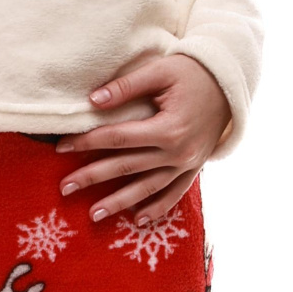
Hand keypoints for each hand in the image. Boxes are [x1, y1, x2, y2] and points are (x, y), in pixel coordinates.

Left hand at [54, 52, 229, 223]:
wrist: (230, 83)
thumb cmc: (192, 72)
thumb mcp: (160, 71)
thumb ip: (126, 86)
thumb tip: (93, 101)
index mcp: (168, 128)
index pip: (118, 138)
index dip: (88, 142)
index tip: (62, 147)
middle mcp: (178, 153)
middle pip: (126, 167)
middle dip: (93, 178)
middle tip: (64, 187)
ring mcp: (187, 164)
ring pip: (147, 188)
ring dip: (119, 203)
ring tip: (93, 215)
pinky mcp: (194, 167)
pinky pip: (174, 193)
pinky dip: (157, 208)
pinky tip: (138, 220)